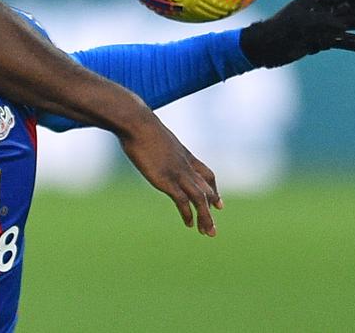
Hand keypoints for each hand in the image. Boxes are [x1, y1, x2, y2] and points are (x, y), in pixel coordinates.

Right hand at [119, 117, 221, 236]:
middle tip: (213, 226)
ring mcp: (178, 173)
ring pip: (200, 199)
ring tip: (208, 232)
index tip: (217, 202)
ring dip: (206, 217)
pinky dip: (188, 214)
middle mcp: (185, 165)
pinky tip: (189, 224)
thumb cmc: (140, 124)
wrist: (136, 122)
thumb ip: (157, 141)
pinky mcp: (167, 180)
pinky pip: (183, 201)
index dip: (213, 189)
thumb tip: (147, 138)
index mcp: (184, 154)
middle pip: (206, 189)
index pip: (206, 174)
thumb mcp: (154, 134)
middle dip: (212, 207)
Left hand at [239, 0, 354, 68]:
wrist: (262, 49)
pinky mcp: (320, 41)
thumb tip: (344, 27)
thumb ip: (322, 24)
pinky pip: (344, 40)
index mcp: (315, 0)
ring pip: (351, 23)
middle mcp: (321, 10)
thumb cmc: (278, 33)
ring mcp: (321, 26)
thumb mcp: (300, 27)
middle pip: (352, 7)